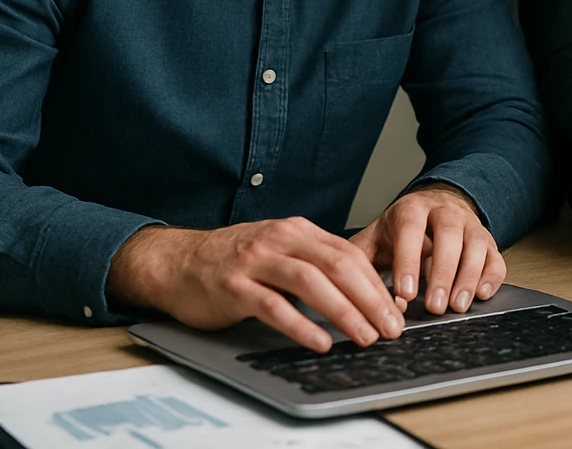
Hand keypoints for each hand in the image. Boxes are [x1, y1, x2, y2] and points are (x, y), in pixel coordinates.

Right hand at [107, 219, 403, 351]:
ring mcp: (255, 262)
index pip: (349, 254)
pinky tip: (320, 341)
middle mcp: (279, 240)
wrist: (176, 262)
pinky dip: (301, 325)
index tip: (396, 311)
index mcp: (297, 231)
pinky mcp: (234, 287)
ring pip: (310, 283)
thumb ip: (314, 264)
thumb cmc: (233, 261)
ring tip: (364, 336)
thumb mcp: (279, 251)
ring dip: (344, 312)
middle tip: (390, 327)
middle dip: (370, 299)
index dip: (376, 284)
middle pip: (337, 266)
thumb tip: (362, 292)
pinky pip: (274, 306)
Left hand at [351, 185, 504, 314]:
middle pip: (448, 235)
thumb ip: (363, 260)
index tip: (406, 293)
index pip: (411, 229)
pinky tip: (480, 294)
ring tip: (456, 306)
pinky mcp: (488, 241)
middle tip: (434, 307)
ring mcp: (469, 225)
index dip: (409, 261)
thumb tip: (363, 294)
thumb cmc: (401, 229)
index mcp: (412, 209)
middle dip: (442, 273)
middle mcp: (444, 211)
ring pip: (475, 245)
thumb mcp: (376, 236)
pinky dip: (491, 277)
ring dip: (467, 278)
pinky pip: (496, 257)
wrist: (434, 206)